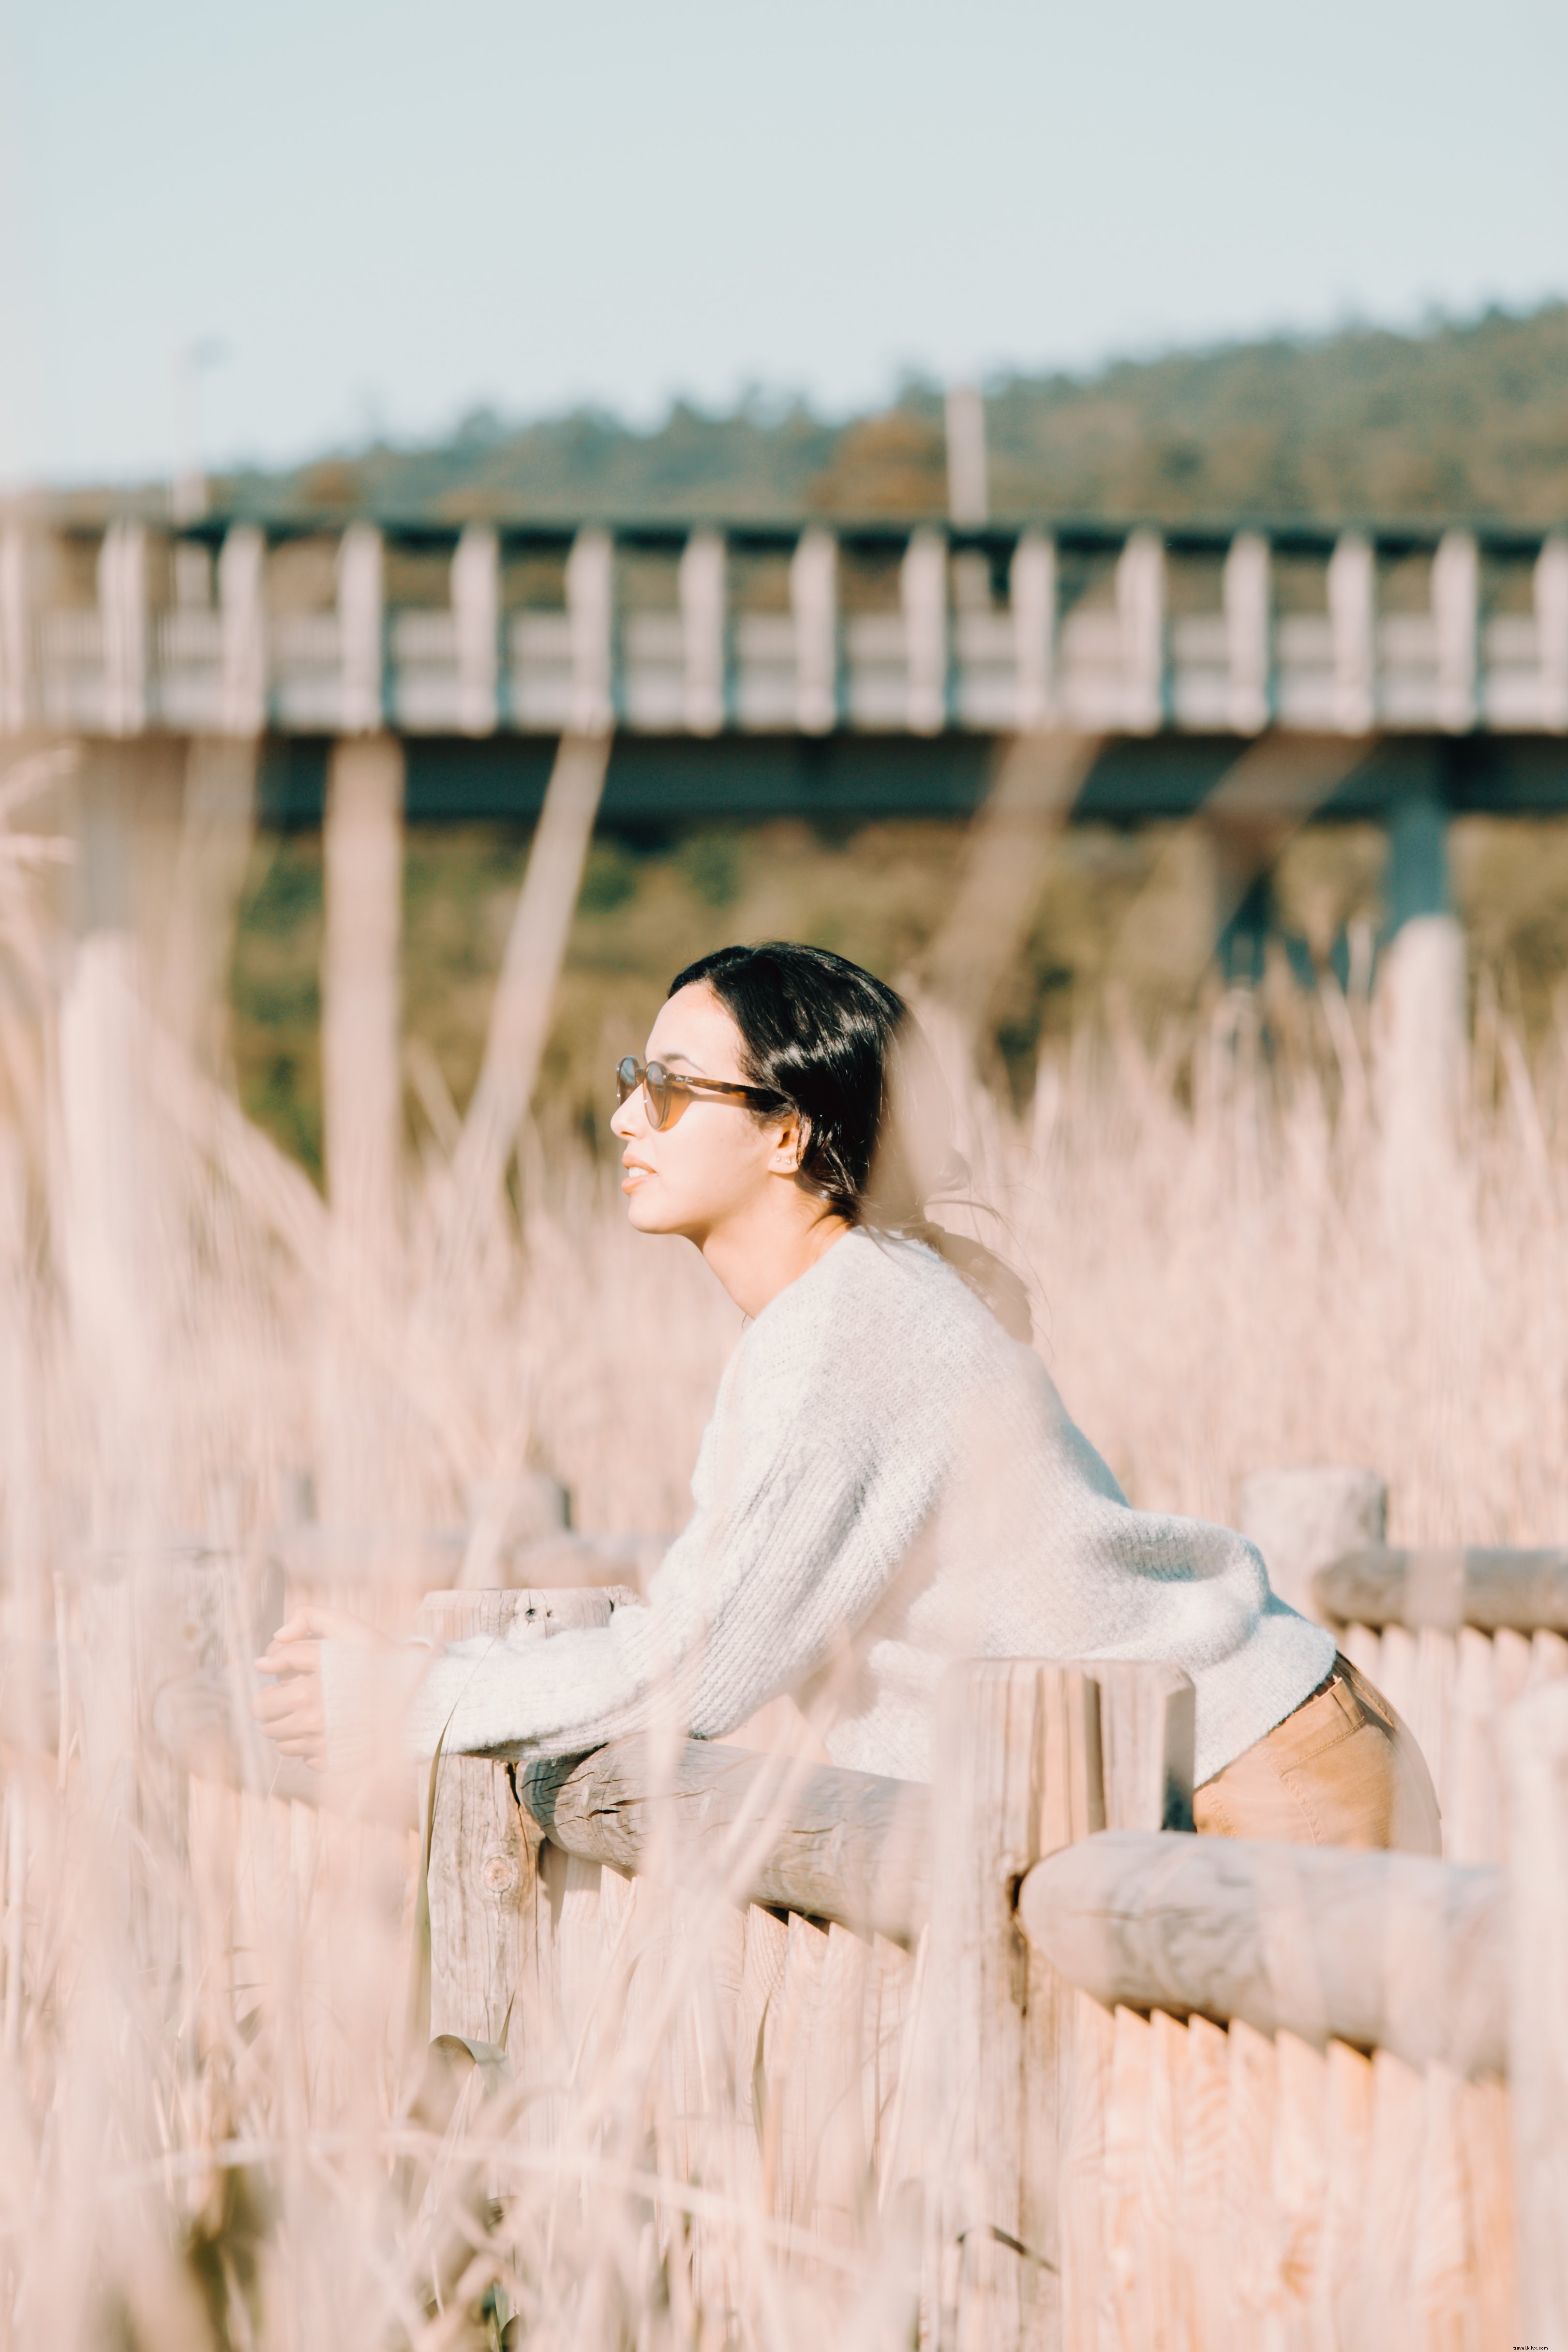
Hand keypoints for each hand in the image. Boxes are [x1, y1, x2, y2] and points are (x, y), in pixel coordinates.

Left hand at [251, 1605, 394, 1769]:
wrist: (418, 1691)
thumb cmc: (380, 1657)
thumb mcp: (346, 1627)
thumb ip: (305, 1622)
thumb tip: (262, 1659)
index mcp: (309, 1690)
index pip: (263, 1701)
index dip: (267, 1691)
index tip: (278, 1680)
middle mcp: (314, 1722)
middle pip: (268, 1726)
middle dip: (273, 1710)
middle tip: (289, 1698)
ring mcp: (325, 1745)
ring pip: (283, 1745)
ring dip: (288, 1729)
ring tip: (308, 1711)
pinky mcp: (337, 1760)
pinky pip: (306, 1759)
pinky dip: (310, 1746)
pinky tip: (327, 1728)